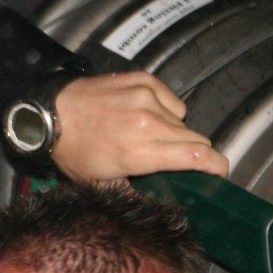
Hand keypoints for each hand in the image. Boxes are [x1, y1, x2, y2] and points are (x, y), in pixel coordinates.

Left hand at [51, 71, 229, 181]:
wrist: (53, 113)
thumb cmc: (75, 151)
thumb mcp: (101, 182)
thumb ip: (136, 189)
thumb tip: (162, 192)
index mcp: (138, 153)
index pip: (195, 156)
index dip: (215, 165)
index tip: (220, 171)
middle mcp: (147, 123)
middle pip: (195, 138)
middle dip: (193, 151)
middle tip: (174, 158)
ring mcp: (147, 98)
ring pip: (183, 120)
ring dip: (174, 130)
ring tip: (147, 135)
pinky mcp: (144, 80)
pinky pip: (172, 100)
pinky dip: (164, 110)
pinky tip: (144, 115)